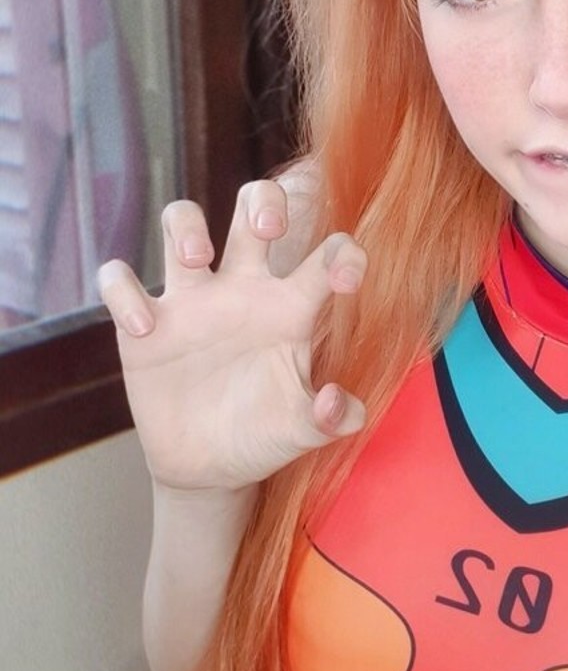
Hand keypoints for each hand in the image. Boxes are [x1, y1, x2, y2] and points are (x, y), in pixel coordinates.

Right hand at [97, 180, 368, 492]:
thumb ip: (332, 418)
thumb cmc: (263, 435)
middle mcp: (244, 291)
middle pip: (253, 209)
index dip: (343, 253)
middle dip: (263, 201)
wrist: (209, 469)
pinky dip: (123, 293)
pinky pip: (120, 282)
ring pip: (181, 222)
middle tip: (266, 228)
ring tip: (198, 258)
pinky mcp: (145, 326)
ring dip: (186, 225)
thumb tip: (338, 403)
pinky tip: (143, 329)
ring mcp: (192, 302)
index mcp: (291, 308)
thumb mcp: (303, 430)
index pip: (326, 256)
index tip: (345, 280)